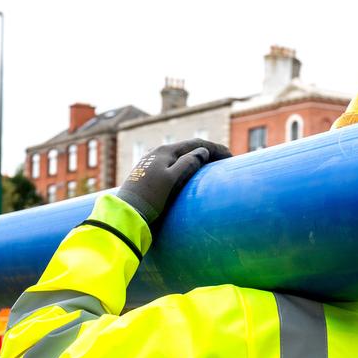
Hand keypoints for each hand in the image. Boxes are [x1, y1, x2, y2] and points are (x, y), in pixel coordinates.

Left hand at [115, 139, 230, 224]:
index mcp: (165, 151)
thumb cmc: (150, 197)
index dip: (215, 148)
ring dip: (196, 159)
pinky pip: (172, 165)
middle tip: (225, 161)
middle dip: (207, 152)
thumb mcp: (173, 179)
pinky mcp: (148, 175)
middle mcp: (157, 153)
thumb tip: (203, 152)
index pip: (196, 144)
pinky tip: (190, 174)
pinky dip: (186, 166)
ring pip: (179, 157)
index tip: (231, 156)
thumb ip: (188, 163)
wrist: (127, 213)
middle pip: (187, 148)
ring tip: (211, 167)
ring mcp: (151, 163)